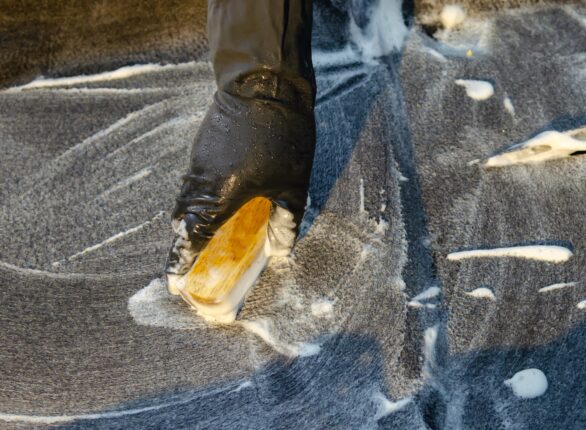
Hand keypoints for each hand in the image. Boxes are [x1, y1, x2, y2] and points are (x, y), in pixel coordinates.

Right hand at [165, 83, 314, 290]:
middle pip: (182, 220)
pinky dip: (196, 196)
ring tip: (204, 232)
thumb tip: (280, 251)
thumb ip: (286, 220)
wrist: (265, 82)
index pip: (192, 238)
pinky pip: (191, 180)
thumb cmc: (282, 136)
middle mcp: (200, 181)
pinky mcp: (202, 146)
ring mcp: (198, 161)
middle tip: (192, 258)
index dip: (181, 262)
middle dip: (184, 242)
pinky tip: (216, 198)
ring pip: (184, 199)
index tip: (173, 282)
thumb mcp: (294, 184)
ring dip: (190, 218)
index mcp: (219, 196)